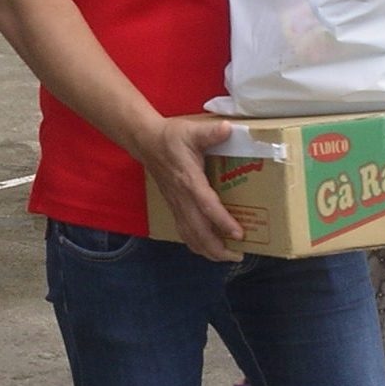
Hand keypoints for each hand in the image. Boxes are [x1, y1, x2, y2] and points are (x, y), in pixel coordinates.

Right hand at [134, 114, 241, 262]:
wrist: (146, 142)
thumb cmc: (171, 137)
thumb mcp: (192, 130)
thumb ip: (210, 132)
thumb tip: (228, 128)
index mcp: (189, 180)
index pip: (207, 206)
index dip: (222, 222)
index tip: (238, 234)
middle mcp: (182, 198)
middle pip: (198, 231)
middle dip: (217, 248)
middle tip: (238, 256)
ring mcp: (176, 205)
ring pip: (190, 236)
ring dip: (207, 250)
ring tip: (226, 256)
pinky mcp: (173, 207)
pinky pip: (184, 232)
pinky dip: (196, 244)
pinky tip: (207, 248)